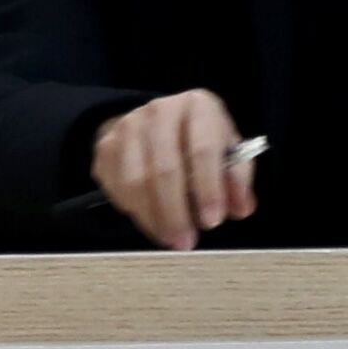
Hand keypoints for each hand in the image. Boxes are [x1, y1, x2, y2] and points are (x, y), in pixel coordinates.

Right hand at [89, 91, 253, 251]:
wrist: (159, 125)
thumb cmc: (201, 142)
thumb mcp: (230, 153)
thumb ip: (238, 181)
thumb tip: (240, 207)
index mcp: (198, 107)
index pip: (202, 149)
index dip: (208, 189)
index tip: (213, 222)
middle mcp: (160, 110)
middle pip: (164, 167)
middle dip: (176, 212)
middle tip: (186, 242)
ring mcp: (128, 125)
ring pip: (136, 181)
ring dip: (154, 217)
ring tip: (170, 238)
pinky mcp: (106, 145)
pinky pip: (116, 186)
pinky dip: (134, 211)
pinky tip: (152, 221)